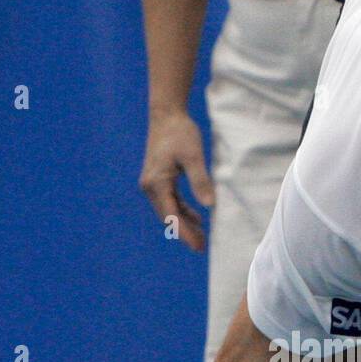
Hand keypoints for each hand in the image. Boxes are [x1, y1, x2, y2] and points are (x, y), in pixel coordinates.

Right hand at [138, 110, 214, 251]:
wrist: (166, 114)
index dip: (184, 232)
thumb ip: (201, 181)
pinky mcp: (158, 179)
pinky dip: (182, 211)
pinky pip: (170, 201)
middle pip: (168, 216)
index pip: (171, 215)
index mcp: (156, 183)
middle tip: (201, 247)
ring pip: (169, 210)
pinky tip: (197, 217)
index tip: (197, 246)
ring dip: (184, 223)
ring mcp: (152, 184)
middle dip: (184, 232)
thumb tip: (210, 206)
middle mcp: (150, 186)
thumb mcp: (193, 156)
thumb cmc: (180, 132)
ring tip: (201, 236)